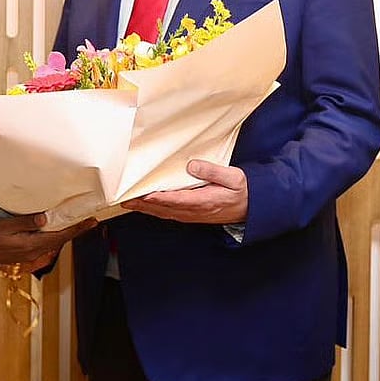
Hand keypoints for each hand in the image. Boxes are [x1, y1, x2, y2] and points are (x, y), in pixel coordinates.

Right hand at [0, 213, 95, 270]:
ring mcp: (30, 254)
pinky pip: (46, 244)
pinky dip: (55, 236)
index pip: (60, 236)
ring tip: (77, 222)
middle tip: (90, 220)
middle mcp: (34, 252)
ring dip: (66, 233)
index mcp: (31, 245)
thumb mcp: (7, 226)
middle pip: (60, 240)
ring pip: (54, 242)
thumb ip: (27, 222)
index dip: (77, 229)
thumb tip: (45, 218)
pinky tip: (56, 229)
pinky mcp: (26, 254)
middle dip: (76, 230)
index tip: (91, 222)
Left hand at [121, 159, 247, 223]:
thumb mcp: (233, 177)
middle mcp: (196, 211)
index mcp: (204, 201)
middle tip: (125, 199)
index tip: (142, 194)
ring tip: (130, 203)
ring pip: (165, 213)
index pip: (176, 200)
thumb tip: (191, 165)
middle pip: (164, 209)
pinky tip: (149, 206)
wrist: (254, 208)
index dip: (157, 198)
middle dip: (144, 204)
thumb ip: (212, 171)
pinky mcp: (194, 215)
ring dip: (147, 209)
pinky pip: (171, 214)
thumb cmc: (244, 190)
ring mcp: (194, 215)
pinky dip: (156, 211)